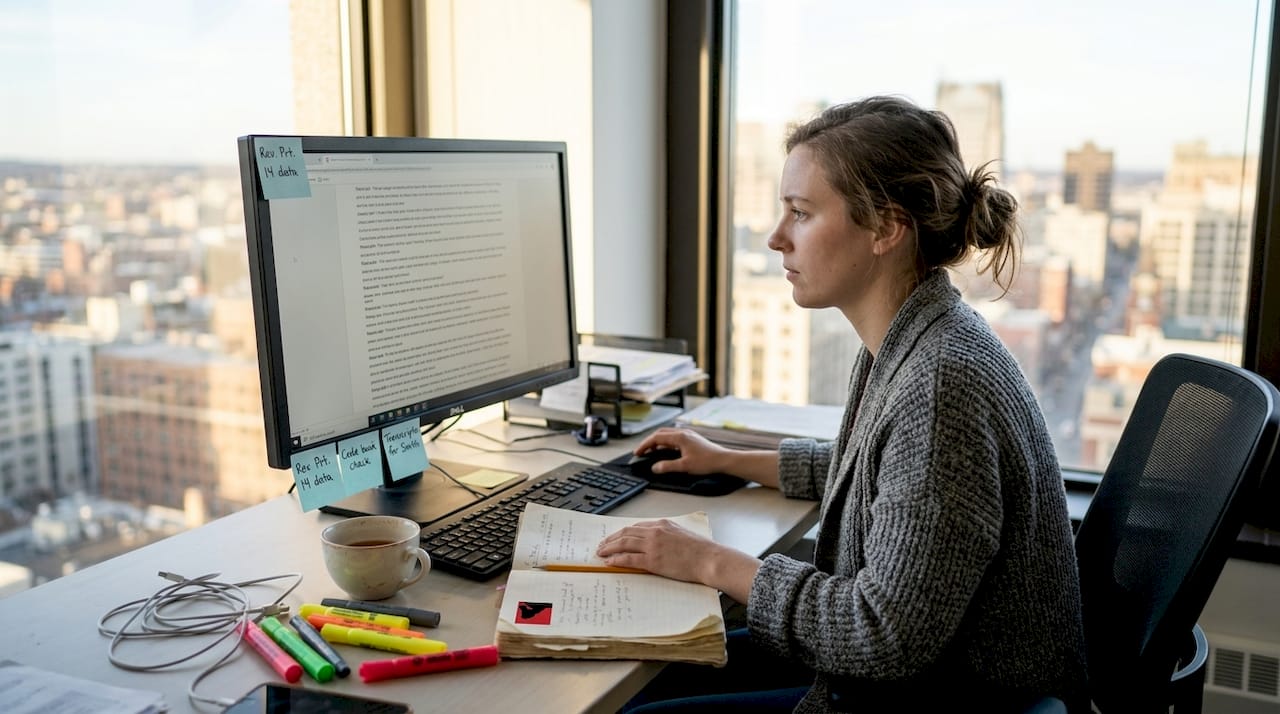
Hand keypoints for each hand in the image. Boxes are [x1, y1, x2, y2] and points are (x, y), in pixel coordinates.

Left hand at [596, 518, 722, 583]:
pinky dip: (617, 559)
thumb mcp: (681, 534)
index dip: (622, 532)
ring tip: (601, 552)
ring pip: (624, 544)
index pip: (636, 526)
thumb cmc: (701, 550)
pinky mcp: (653, 560)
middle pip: (626, 533)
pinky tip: (610, 562)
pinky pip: (629, 559)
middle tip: (602, 544)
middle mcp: (655, 532)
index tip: (614, 537)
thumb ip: (667, 534)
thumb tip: (655, 542)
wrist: (709, 559)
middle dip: (611, 539)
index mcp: (662, 524)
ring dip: (609, 548)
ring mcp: (653, 546)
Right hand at [632, 428, 731, 474]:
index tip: (637, 452)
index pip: (656, 438)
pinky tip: (665, 451)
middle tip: (641, 451)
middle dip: (649, 442)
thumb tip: (655, 467)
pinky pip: (674, 438)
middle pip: (660, 433)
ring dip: (657, 442)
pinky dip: (666, 443)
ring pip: (667, 435)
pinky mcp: (692, 439)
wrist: (723, 460)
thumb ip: (668, 466)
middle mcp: (683, 433)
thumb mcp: (685, 466)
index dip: (645, 445)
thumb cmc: (707, 461)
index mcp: (680, 437)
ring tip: (650, 451)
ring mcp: (688, 435)